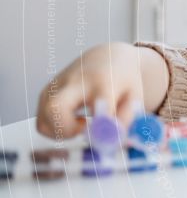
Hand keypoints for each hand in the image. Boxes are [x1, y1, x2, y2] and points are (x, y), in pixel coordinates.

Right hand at [36, 42, 165, 139]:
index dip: (104, 127)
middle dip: (67, 129)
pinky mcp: (45, 92)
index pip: (101, 106)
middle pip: (56, 108)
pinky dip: (54, 130)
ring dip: (61, 132)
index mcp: (104, 81)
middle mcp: (75, 81)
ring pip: (44, 119)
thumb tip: (112, 140)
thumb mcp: (134, 96)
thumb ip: (126, 118)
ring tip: (82, 124)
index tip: (109, 137)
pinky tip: (72, 122)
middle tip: (85, 129)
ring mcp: (56, 86)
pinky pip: (41, 121)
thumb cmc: (123, 81)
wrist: (107, 57)